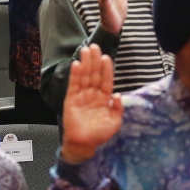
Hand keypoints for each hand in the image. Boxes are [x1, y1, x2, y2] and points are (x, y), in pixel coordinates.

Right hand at [60, 44, 123, 163]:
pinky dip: (75, 74)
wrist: (84, 143)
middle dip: (95, 60)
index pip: (106, 80)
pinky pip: (74, 84)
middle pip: (94, 74)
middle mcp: (93, 93)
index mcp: (104, 98)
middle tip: (94, 46)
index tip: (106, 57)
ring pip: (84, 76)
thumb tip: (118, 94)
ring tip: (86, 50)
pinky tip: (77, 64)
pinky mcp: (71, 98)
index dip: (106, 69)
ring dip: (85, 63)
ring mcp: (82, 95)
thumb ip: (118, 108)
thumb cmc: (100, 133)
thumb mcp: (114, 122)